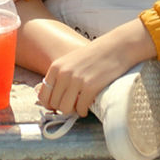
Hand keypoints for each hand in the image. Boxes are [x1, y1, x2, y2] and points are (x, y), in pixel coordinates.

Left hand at [36, 20, 158, 117]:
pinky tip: (88, 105)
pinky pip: (81, 108)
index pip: (43, 95)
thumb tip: (48, 99)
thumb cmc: (94, 56)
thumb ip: (59, 77)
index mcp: (56, 67)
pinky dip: (84, 111)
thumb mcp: (70, 62)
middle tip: (73, 105)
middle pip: (54, 104)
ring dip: (73, 111)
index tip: (58, 105)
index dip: (49, 104)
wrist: (116, 47)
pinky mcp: (91, 87)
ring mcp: (77, 80)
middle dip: (63, 108)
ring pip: (65, 109)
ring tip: (80, 105)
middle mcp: (64, 73)